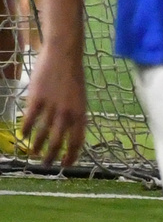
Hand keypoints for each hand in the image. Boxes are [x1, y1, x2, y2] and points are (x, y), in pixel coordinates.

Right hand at [20, 44, 87, 167]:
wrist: (64, 55)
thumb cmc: (72, 77)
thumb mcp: (79, 99)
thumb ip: (75, 115)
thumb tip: (69, 133)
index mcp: (81, 113)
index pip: (77, 141)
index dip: (71, 156)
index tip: (66, 165)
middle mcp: (67, 113)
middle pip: (59, 142)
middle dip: (52, 156)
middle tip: (45, 164)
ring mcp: (52, 106)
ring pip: (42, 134)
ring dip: (37, 146)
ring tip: (33, 153)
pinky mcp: (37, 98)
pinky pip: (29, 120)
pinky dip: (24, 130)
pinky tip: (22, 136)